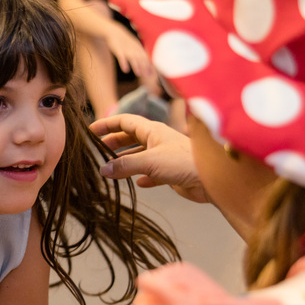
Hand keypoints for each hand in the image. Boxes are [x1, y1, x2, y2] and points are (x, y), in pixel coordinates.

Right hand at [91, 113, 208, 202]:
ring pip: (140, 155)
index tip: (91, 130)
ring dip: (126, 160)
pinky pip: (152, 173)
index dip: (108, 124)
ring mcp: (164, 156)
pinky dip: (142, 176)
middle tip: (98, 149)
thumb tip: (103, 169)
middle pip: (131, 137)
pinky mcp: (171, 173)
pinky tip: (137, 183)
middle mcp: (158, 141)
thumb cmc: (184, 162)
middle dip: (114, 142)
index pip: (125, 122)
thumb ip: (126, 165)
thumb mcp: (150, 161)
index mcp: (153, 131)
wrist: (213, 178)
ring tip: (111, 167)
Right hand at [106, 24, 156, 87]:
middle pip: (140, 58)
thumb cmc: (124, 41)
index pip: (145, 57)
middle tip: (147, 76)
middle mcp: (134, 49)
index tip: (151, 74)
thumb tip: (144, 62)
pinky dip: (124, 63)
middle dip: (144, 67)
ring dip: (136, 66)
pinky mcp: (118, 50)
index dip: (148, 65)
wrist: (114, 32)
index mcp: (138, 48)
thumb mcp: (133, 45)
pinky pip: (122, 57)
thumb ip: (138, 53)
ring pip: (132, 58)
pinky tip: (125, 70)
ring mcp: (126, 49)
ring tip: (138, 74)